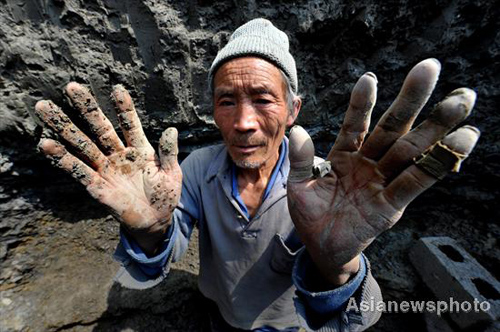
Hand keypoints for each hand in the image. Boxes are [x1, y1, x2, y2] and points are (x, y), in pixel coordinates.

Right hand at [34, 83, 181, 254]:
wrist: (155, 220)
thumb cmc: (164, 195)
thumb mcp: (171, 173)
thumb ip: (169, 152)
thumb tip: (172, 130)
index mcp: (139, 149)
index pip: (130, 124)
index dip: (124, 108)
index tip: (117, 89)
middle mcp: (119, 155)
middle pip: (99, 128)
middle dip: (86, 109)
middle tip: (71, 86)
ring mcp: (106, 169)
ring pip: (82, 145)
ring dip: (64, 128)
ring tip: (44, 108)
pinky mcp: (97, 187)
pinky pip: (78, 171)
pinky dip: (62, 159)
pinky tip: (46, 145)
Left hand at [287, 59, 479, 284]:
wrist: (320, 248)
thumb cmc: (310, 214)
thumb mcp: (299, 186)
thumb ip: (302, 161)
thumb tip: (298, 132)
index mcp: (344, 155)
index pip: (355, 124)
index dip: (361, 103)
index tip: (369, 78)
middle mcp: (368, 163)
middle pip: (393, 128)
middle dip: (411, 100)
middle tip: (431, 67)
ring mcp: (382, 182)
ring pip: (411, 149)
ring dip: (436, 127)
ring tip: (462, 101)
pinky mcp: (391, 205)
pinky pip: (416, 182)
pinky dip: (437, 163)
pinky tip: (462, 141)